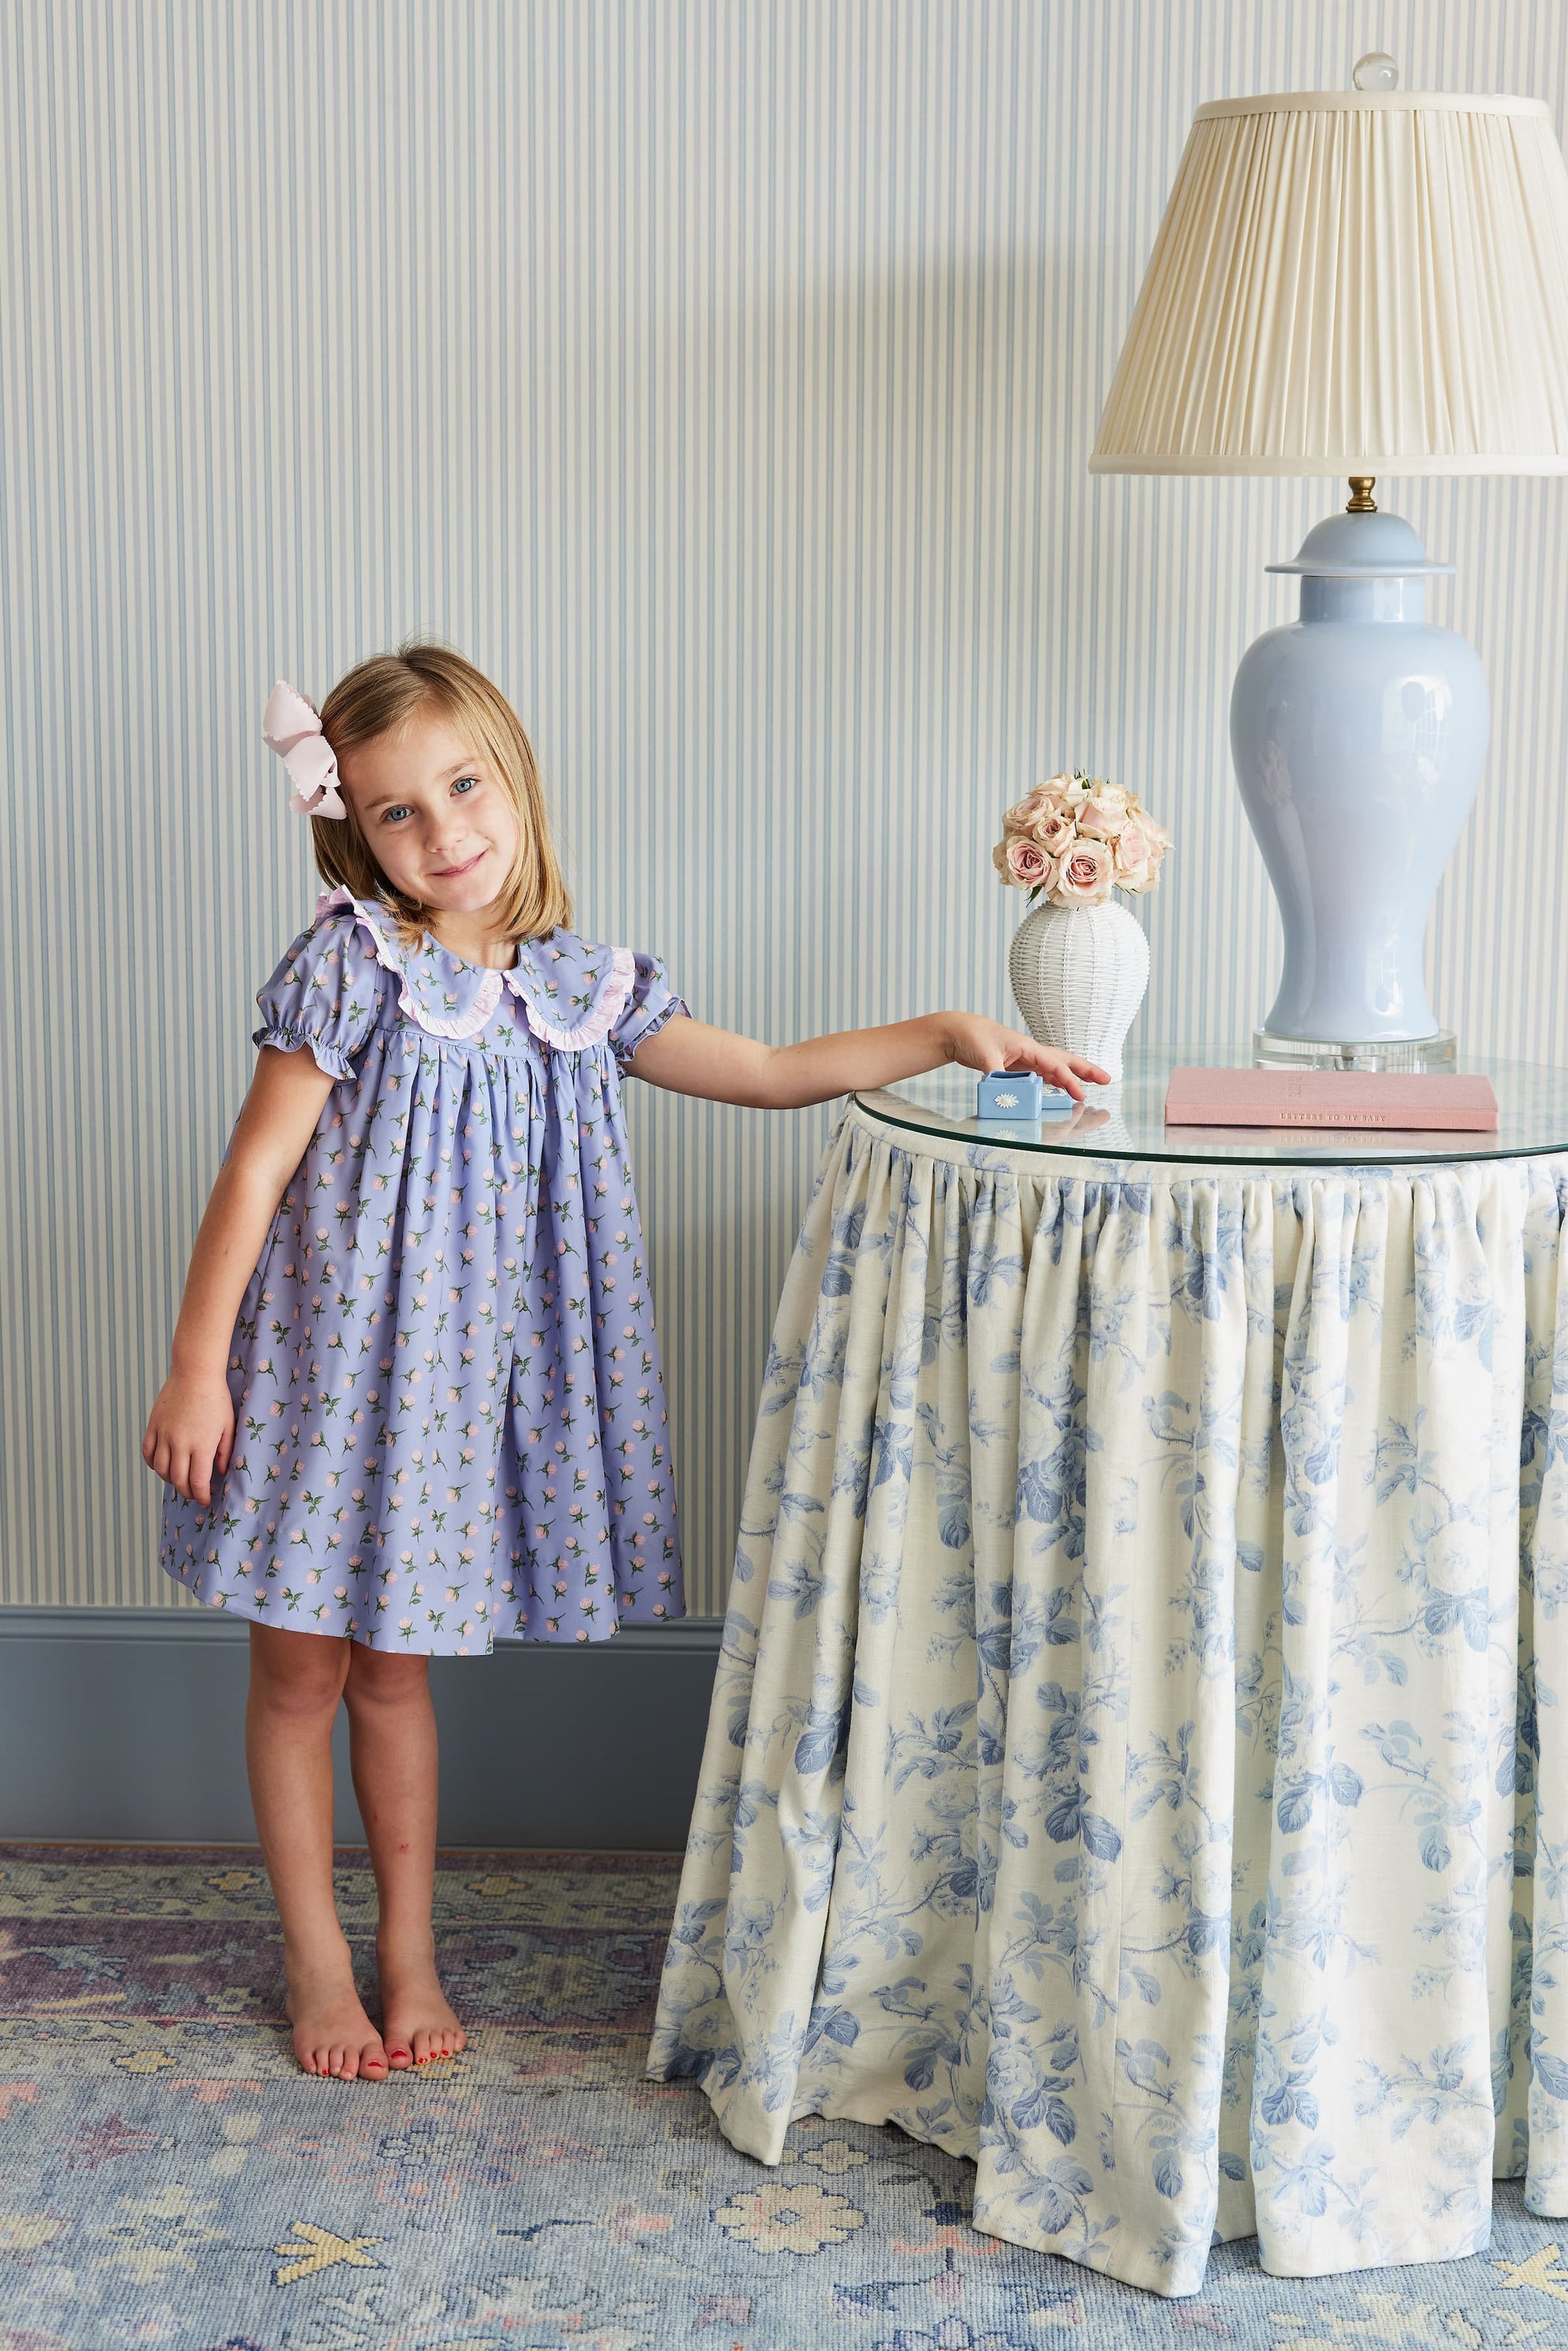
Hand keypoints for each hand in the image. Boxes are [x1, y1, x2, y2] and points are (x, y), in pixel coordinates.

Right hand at [142, 1371, 235, 1506]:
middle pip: (178, 1480)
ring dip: (170, 1480)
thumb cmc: (216, 1398)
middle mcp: (179, 1443)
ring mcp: (163, 1435)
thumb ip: (225, 1452)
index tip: (206, 1500)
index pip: (197, 1482)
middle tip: (194, 1494)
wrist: (195, 1373)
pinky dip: (153, 1464)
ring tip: (180, 1480)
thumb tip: (220, 1472)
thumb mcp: (228, 1426)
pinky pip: (147, 1453)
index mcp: (201, 1445)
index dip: (201, 1496)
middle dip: (187, 1492)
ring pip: (161, 1470)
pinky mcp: (153, 1426)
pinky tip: (163, 1465)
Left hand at [939, 1014, 1109, 1099]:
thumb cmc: (973, 1036)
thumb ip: (997, 1074)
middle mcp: (1031, 1052)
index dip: (1069, 1081)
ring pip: (1056, 1068)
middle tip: (1108, 1079)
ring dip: (1073, 1076)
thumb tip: (1006, 1092)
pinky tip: (1062, 1088)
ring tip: (1091, 1085)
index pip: (1055, 1066)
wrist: (959, 1030)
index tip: (1081, 1096)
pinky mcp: (1018, 1065)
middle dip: (1087, 1070)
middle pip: (1065, 1061)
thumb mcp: (985, 1056)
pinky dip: (1055, 1080)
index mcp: (1028, 1047)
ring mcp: (1026, 1058)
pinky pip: (1042, 1074)